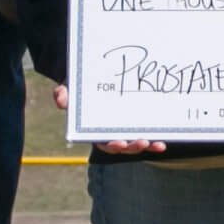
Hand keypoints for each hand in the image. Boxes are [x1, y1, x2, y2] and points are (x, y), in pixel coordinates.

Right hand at [53, 80, 167, 152]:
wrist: (96, 76)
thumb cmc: (82, 86)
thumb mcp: (71, 88)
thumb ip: (64, 94)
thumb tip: (60, 100)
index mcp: (96, 128)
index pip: (103, 142)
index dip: (112, 144)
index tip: (119, 143)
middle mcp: (112, 132)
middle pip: (123, 146)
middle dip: (133, 147)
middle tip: (142, 142)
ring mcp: (127, 128)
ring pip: (137, 142)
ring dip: (147, 145)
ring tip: (156, 144)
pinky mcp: (139, 123)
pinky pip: (148, 134)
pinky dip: (156, 140)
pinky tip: (163, 143)